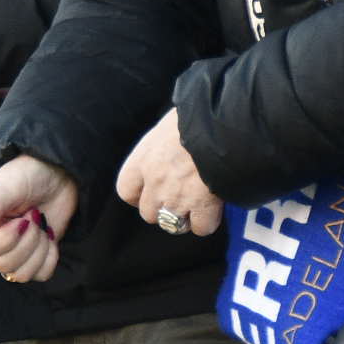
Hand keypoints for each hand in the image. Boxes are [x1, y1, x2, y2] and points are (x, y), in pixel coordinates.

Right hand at [0, 155, 81, 285]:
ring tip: (41, 226)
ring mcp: (13, 252)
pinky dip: (50, 257)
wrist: (57, 177)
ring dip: (39, 250)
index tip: (22, 220)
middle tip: (35, 216)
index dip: (4, 240)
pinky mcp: (33, 258)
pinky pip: (40, 274)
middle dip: (28, 241)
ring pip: (22, 274)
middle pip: (4, 265)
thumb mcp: (10, 182)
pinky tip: (49, 237)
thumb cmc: (29, 174)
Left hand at [115, 107, 224, 237]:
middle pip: (148, 213)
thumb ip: (162, 145)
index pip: (127, 191)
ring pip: (172, 225)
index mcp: (142, 160)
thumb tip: (171, 146)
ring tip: (195, 206)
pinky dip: (207, 222)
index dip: (139, 196)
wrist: (217, 124)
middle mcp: (155, 183)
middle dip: (163, 210)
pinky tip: (214, 210)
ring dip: (183, 219)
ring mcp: (177, 198)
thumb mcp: (167, 126)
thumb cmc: (193, 116)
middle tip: (179, 199)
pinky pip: (201, 228)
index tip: (151, 192)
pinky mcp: (203, 206)